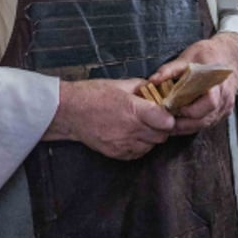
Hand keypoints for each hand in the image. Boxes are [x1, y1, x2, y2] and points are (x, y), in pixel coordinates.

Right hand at [43, 78, 174, 159]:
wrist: (69, 112)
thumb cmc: (92, 94)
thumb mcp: (119, 84)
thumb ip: (140, 87)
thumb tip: (155, 88)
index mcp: (133, 109)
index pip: (165, 121)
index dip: (168, 117)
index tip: (165, 114)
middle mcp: (131, 129)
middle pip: (161, 136)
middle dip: (162, 128)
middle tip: (154, 119)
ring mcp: (123, 144)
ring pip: (151, 146)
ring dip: (151, 137)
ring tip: (141, 127)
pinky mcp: (117, 153)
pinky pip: (138, 153)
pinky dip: (139, 146)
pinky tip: (131, 135)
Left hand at [148, 33, 237, 135]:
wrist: (229, 55)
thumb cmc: (209, 54)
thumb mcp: (188, 57)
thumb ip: (170, 69)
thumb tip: (153, 79)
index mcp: (217, 82)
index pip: (210, 102)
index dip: (192, 110)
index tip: (175, 107)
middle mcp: (224, 98)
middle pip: (206, 119)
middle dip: (185, 123)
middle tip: (165, 121)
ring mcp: (225, 106)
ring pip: (206, 124)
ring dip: (188, 126)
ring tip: (170, 123)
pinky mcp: (222, 111)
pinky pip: (208, 122)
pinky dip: (194, 124)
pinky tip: (181, 121)